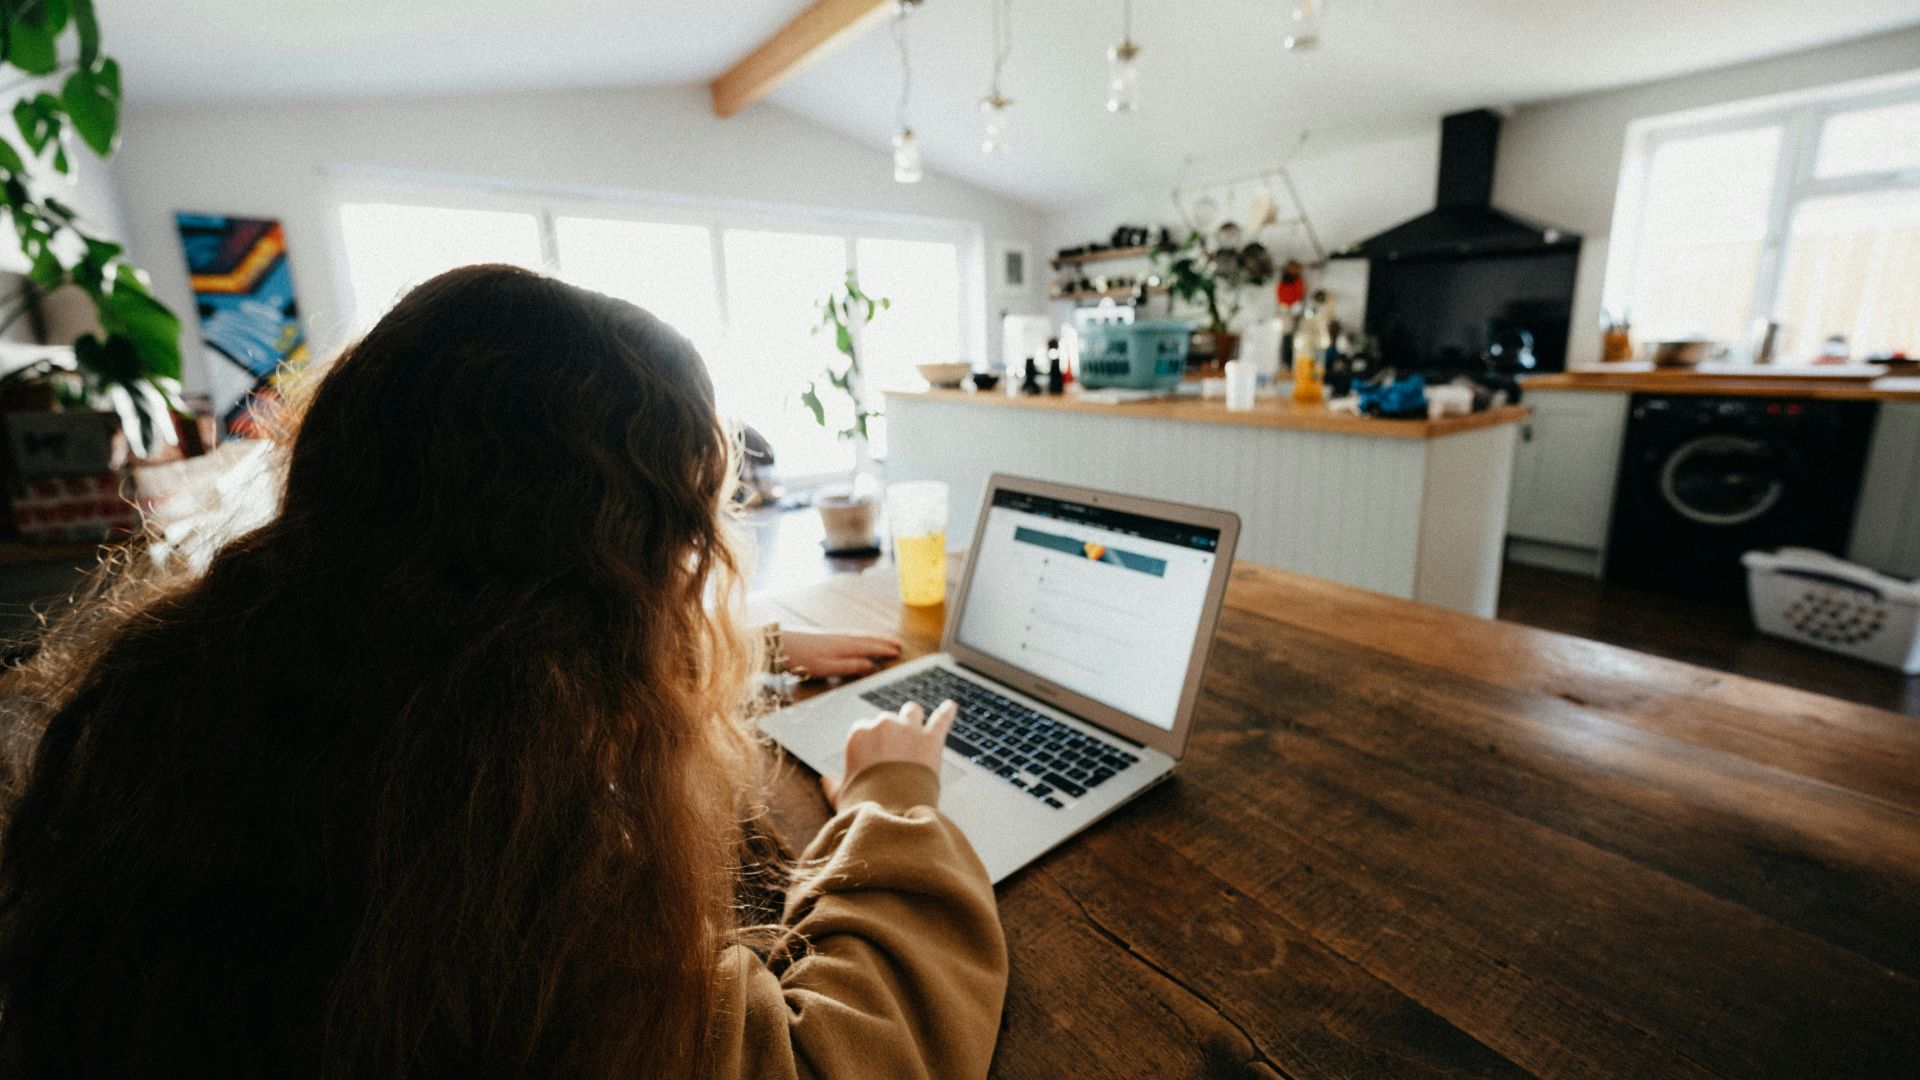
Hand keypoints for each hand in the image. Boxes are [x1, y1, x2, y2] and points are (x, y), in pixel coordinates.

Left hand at [782, 628, 901, 680]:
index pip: (870, 647)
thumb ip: (849, 666)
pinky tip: (860, 641)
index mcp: (843, 646)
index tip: (898, 652)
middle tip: (899, 644)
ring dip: (874, 639)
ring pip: (859, 636)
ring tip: (885, 641)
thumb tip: (871, 665)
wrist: (777, 644)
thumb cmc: (799, 658)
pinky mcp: (825, 637)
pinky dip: (862, 638)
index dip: (884, 650)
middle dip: (883, 641)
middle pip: (867, 639)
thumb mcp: (825, 667)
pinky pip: (851, 636)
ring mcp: (832, 636)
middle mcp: (841, 638)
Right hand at [820, 699, 956, 808]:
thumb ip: (833, 786)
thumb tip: (825, 781)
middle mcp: (883, 725)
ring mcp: (909, 730)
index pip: (864, 728)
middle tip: (894, 751)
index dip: (870, 742)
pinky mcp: (931, 739)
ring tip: (916, 726)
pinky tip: (950, 707)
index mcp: (859, 734)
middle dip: (891, 732)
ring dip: (913, 718)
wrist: (893, 814)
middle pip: (888, 719)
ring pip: (912, 711)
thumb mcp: (842, 796)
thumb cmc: (865, 805)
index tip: (873, 754)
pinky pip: (941, 719)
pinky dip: (947, 713)